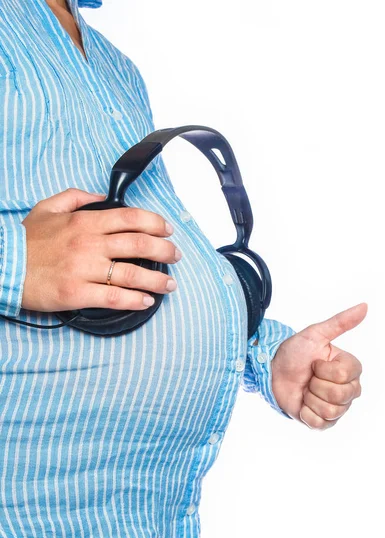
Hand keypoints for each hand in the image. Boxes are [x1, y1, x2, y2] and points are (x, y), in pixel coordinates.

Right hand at [21, 188, 180, 312]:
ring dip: (156, 279)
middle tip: (175, 256)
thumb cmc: (25, 240)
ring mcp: (84, 270)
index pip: (130, 218)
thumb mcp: (48, 207)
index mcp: (84, 222)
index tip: (168, 230)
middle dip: (164, 250)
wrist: (2, 265)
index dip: (155, 223)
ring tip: (170, 284)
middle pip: (138, 244)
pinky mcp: (77, 293)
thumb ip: (77, 197)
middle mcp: (89, 244)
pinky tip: (146, 301)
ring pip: (131, 273)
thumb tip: (102, 197)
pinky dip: (134, 299)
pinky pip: (114, 297)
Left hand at [271, 303, 367, 428]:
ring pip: (331, 410)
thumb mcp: (315, 334)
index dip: (324, 369)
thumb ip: (340, 322)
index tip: (314, 362)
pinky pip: (320, 424)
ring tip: (305, 389)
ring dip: (310, 398)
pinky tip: (302, 403)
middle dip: (316, 384)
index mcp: (350, 369)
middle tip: (309, 377)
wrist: (272, 370)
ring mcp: (337, 407)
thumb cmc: (294, 351)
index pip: (345, 375)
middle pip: (340, 395)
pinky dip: (306, 413)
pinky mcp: (323, 423)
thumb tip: (364, 306)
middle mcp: (348, 389)